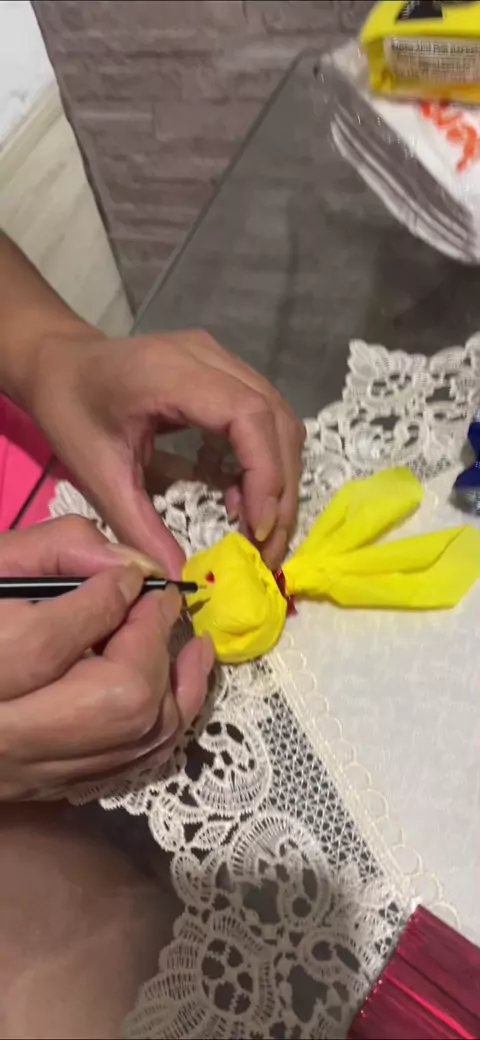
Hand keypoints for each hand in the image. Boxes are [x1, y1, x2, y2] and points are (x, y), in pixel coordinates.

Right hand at [0, 517, 213, 799]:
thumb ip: (59, 549)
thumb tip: (133, 570)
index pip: (47, 645)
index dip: (105, 603)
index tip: (128, 578)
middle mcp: (0, 735)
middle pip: (109, 703)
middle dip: (151, 647)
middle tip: (160, 604)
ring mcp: (26, 772)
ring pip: (130, 740)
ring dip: (176, 686)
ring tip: (194, 644)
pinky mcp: (49, 787)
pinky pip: (129, 765)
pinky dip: (165, 721)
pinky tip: (180, 682)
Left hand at [27, 329, 304, 574]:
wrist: (59, 365)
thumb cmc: (71, 412)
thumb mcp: (98, 475)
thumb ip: (140, 527)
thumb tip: (178, 577)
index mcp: (170, 374)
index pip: (247, 415)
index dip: (264, 474)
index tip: (256, 528)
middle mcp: (207, 356)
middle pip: (274, 418)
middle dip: (279, 487)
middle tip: (266, 545)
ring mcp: (221, 358)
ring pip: (278, 418)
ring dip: (277, 476)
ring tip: (256, 526)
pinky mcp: (225, 371)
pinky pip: (264, 415)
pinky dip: (263, 459)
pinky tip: (239, 495)